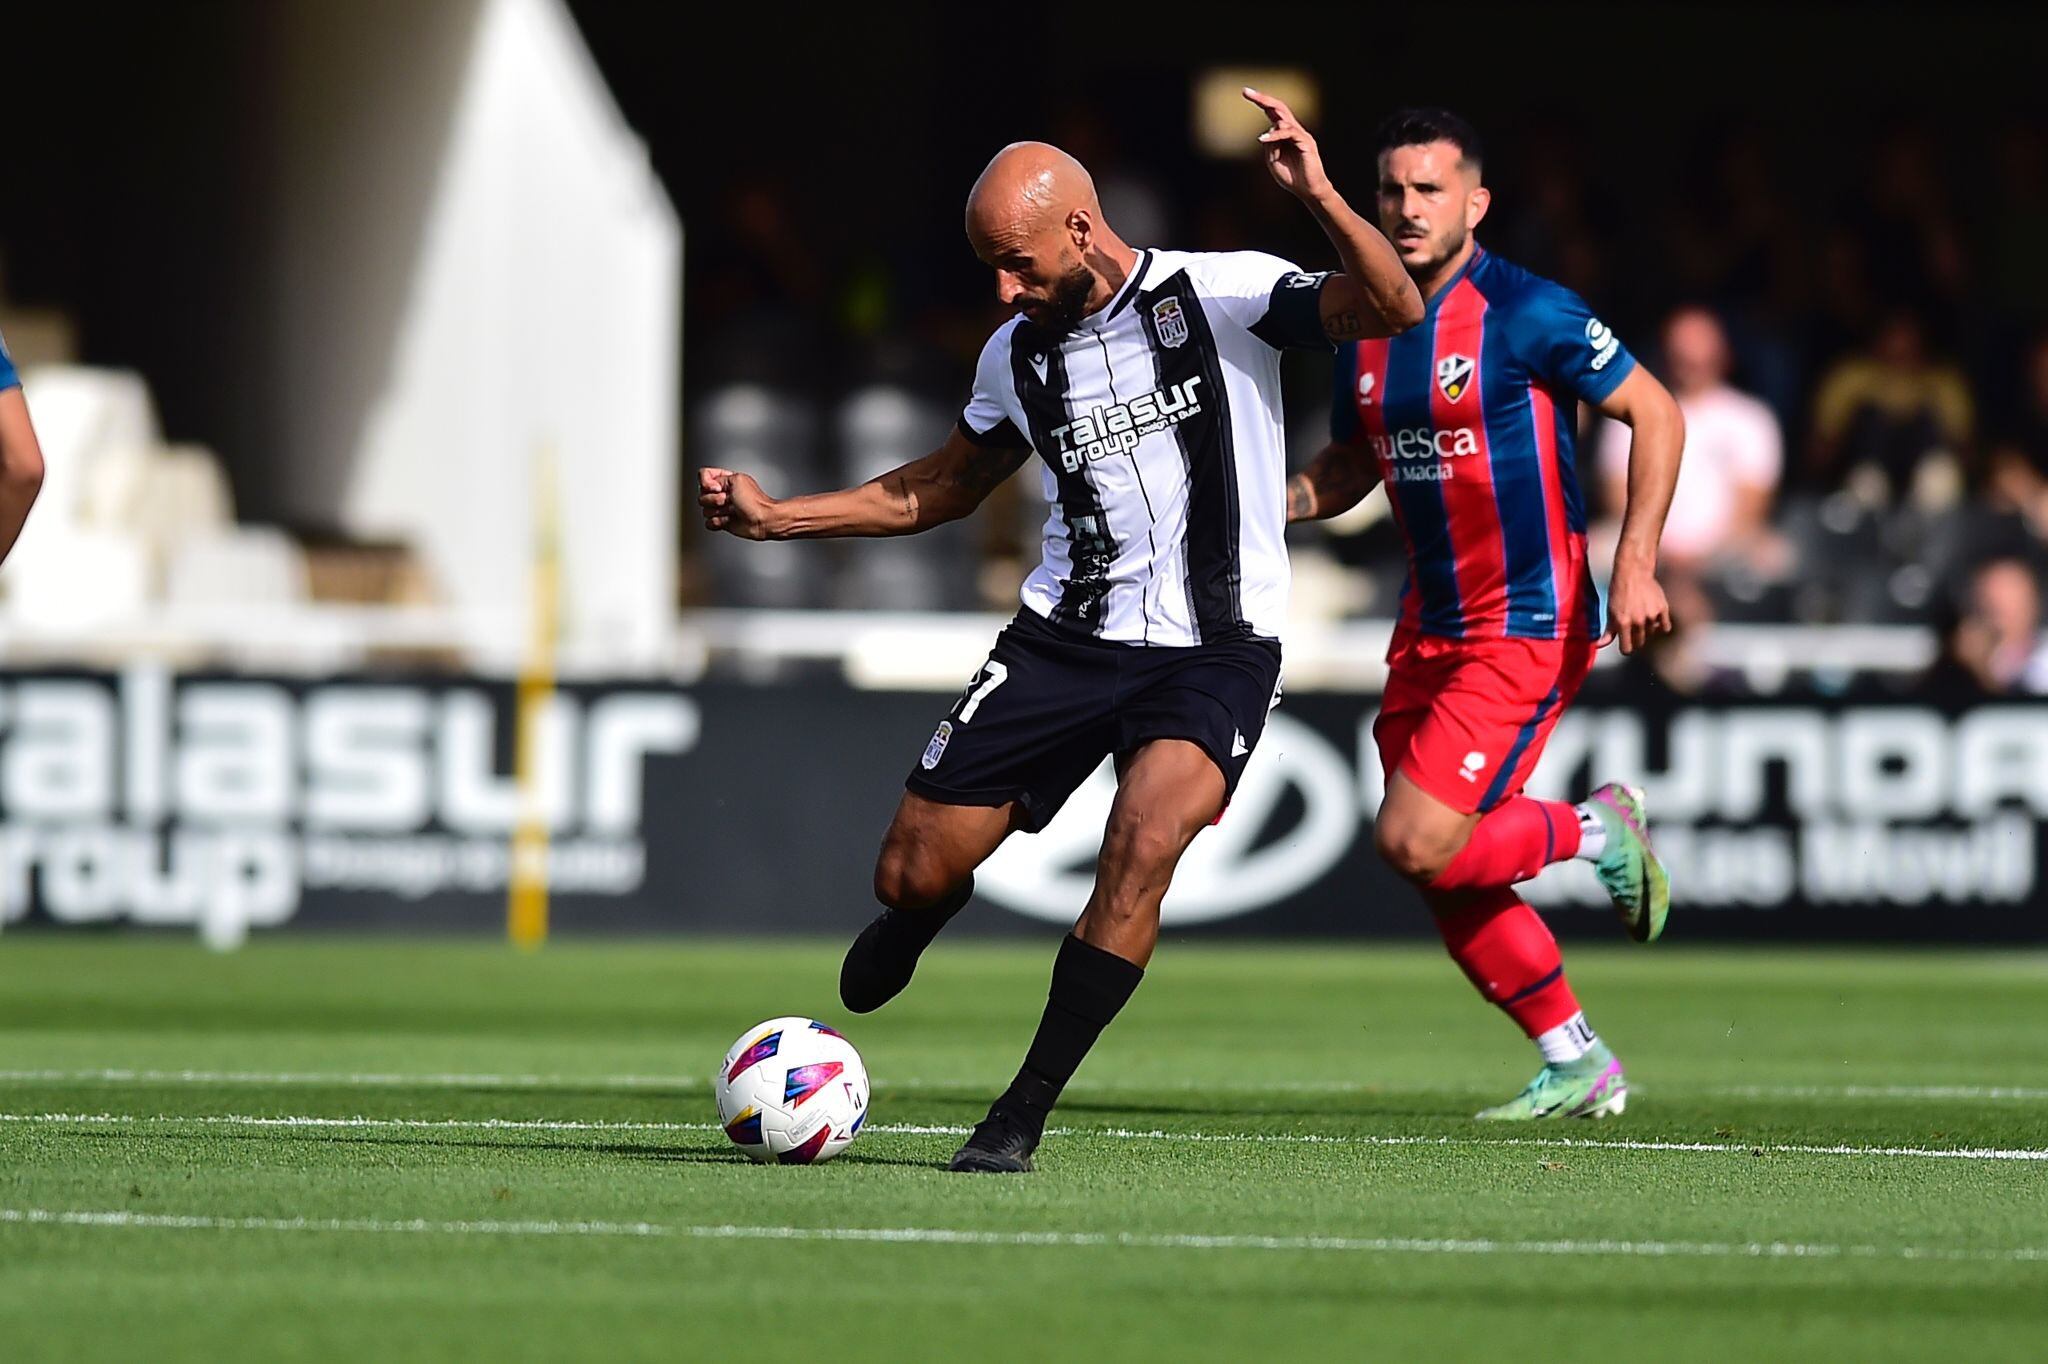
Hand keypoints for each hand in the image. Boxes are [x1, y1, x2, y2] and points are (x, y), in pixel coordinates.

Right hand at [698, 467, 776, 539]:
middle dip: (715, 499)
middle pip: (702, 494)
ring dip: (719, 511)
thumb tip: (708, 486)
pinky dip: (719, 522)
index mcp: (725, 480)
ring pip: (705, 509)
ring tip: (733, 511)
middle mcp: (721, 493)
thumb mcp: (736, 479)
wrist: (761, 520)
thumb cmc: (754, 502)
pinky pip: (708, 522)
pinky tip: (730, 519)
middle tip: (730, 500)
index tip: (718, 488)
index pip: (703, 475)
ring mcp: (720, 508)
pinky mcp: (720, 521)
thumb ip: (718, 477)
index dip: (707, 483)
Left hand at [1243, 87, 1330, 201]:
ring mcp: (1301, 135)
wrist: (1308, 191)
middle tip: (1246, 91)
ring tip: (1262, 139)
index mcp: (1285, 133)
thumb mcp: (1273, 161)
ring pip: (1283, 120)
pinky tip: (1265, 139)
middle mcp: (1294, 130)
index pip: (1272, 112)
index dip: (1260, 101)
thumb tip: (1268, 132)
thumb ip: (1270, 146)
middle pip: (1278, 108)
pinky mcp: (1306, 142)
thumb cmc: (1292, 177)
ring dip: (1271, 129)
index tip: (1245, 92)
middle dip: (1262, 98)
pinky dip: (1276, 135)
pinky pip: (1289, 132)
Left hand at [1600, 558, 1672, 654]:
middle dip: (1635, 639)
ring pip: (1651, 633)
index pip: (1626, 649)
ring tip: (1641, 615)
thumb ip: (1608, 631)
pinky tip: (1654, 618)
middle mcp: (1638, 621)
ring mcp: (1652, 616)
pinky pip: (1665, 626)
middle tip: (1632, 628)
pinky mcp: (1663, 609)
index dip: (1625, 648)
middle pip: (1639, 642)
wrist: (1633, 573)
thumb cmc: (1619, 591)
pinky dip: (1660, 624)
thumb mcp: (1609, 611)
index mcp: (1623, 623)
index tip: (1625, 644)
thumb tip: (1598, 645)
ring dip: (1646, 629)